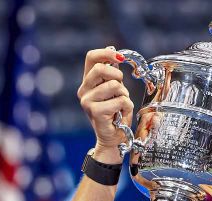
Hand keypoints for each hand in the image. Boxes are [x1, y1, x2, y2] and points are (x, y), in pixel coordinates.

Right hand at [77, 46, 133, 162]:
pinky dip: (127, 107)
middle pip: (100, 68)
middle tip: (121, 90)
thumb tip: (114, 51)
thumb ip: (113, 74)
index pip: (91, 57)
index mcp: (88, 82)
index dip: (106, 53)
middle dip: (118, 76)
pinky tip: (120, 115)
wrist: (113, 138)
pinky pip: (120, 101)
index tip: (120, 57)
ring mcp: (87, 101)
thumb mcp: (115, 90)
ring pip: (114, 86)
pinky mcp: (95, 112)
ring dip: (124, 95)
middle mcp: (84, 90)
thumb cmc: (116, 114)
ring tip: (120, 106)